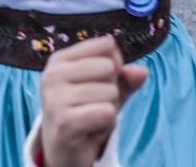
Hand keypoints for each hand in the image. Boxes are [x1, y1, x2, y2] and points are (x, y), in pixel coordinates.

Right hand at [36, 37, 148, 166]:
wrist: (63, 150)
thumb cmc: (84, 112)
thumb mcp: (105, 90)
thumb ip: (124, 78)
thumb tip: (142, 72)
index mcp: (60, 60)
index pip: (107, 45)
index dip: (116, 65)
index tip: (99, 82)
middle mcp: (53, 75)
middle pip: (110, 67)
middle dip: (111, 89)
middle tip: (93, 105)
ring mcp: (56, 98)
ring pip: (110, 92)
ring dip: (109, 109)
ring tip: (91, 118)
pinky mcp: (65, 122)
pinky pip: (107, 112)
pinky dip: (107, 124)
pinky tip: (91, 129)